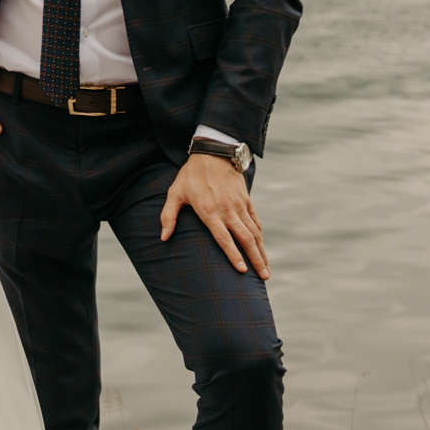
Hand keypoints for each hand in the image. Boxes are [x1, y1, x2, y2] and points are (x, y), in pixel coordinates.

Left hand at [160, 152, 269, 279]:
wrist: (214, 151)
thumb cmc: (191, 174)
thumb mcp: (175, 193)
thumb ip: (169, 216)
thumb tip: (163, 237)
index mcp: (209, 211)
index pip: (224, 238)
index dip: (233, 255)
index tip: (242, 270)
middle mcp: (227, 210)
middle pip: (245, 239)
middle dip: (256, 259)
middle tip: (264, 277)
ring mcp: (239, 205)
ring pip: (254, 233)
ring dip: (262, 252)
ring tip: (266, 270)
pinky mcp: (246, 200)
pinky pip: (256, 221)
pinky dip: (260, 236)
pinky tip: (263, 248)